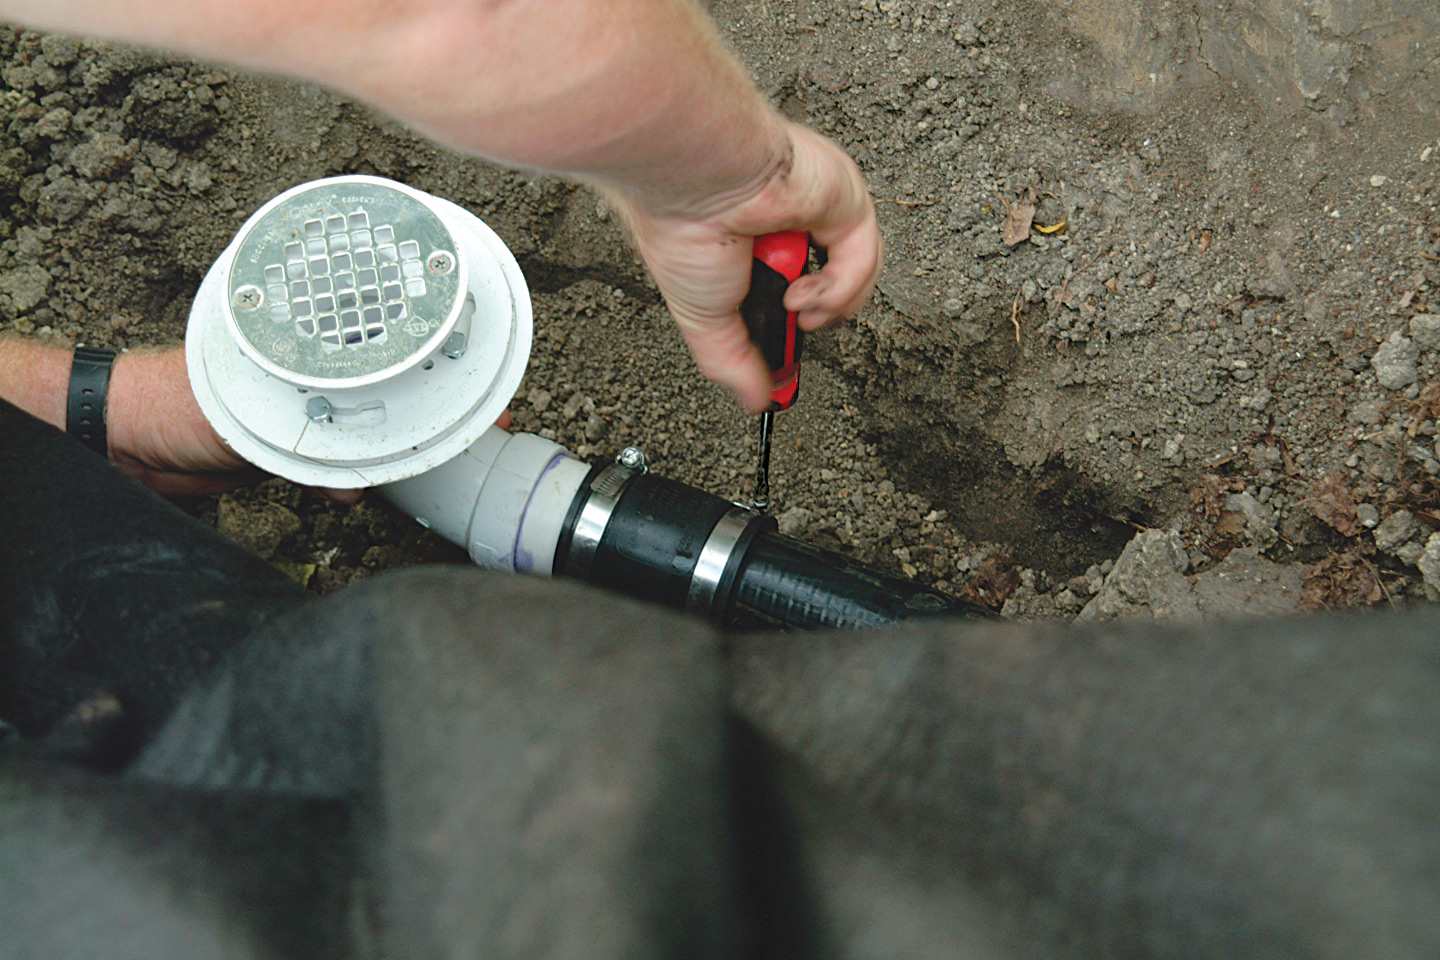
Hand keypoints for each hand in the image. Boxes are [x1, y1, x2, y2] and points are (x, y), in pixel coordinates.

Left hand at [105, 347, 510, 499]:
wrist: (128, 442)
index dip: (431, 362)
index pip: (384, 346)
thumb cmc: (170, 400)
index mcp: (305, 350)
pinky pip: (340, 466)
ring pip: (371, 430)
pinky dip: (353, 480)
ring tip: (435, 455)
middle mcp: (310, 376)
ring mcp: (305, 412)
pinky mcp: (293, 451)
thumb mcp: (245, 418)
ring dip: (397, 448)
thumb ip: (299, 448)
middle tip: (478, 419)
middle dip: (432, 404)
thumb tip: (352, 480)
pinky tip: (362, 489)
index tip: (472, 376)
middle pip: (390, 387)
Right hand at [611, 123, 880, 412]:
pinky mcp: (845, 196)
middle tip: (786, 325)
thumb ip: (733, 363)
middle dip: (811, 316)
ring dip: (828, 305)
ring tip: (796, 307)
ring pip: (856, 273)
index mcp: (754, 238)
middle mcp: (791, 221)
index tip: (780, 366)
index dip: (792, 327)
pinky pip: (862, 256)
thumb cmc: (682, 227)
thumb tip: (758, 401)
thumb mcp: (705, 320)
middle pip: (832, 284)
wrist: (696, 182)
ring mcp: (820, 208)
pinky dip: (839, 286)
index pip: (793, 288)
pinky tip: (805, 290)